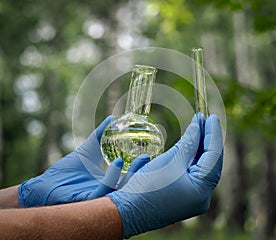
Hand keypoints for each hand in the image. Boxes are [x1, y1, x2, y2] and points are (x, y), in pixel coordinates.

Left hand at [18, 116, 148, 206]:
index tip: (149, 154)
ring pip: (120, 189)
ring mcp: (99, 197)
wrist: (47, 183)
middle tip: (149, 157)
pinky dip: (112, 177)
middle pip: (129, 185)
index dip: (140, 168)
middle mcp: (107, 192)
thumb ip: (100, 135)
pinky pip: (103, 191)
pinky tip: (118, 163)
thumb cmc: (68, 169)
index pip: (129, 177)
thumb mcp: (89, 149)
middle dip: (141, 173)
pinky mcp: (87, 200)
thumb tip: (113, 118)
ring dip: (131, 174)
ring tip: (140, 158)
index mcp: (110, 182)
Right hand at [108, 114, 222, 237]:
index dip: (213, 134)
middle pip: (209, 161)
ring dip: (199, 146)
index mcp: (202, 191)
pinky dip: (191, 156)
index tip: (210, 116)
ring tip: (198, 125)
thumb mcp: (169, 162)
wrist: (126, 212)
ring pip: (201, 166)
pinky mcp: (183, 194)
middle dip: (207, 139)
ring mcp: (192, 197)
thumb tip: (198, 125)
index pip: (214, 156)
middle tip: (204, 118)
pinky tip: (190, 142)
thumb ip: (188, 143)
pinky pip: (192, 172)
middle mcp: (201, 196)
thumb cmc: (146, 187)